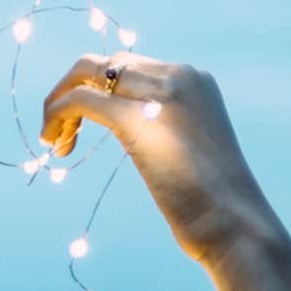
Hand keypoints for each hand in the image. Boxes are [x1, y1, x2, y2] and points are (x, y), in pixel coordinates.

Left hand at [40, 52, 290, 267]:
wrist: (237, 227)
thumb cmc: (217, 208)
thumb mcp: (191, 157)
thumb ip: (168, 137)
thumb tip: (149, 147)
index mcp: (194, 81)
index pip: (129, 67)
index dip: (96, 92)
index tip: (79, 129)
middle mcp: (179, 75)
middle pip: (104, 63)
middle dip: (72, 92)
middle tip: (59, 135)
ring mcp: (160, 94)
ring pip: (87, 72)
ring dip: (59, 103)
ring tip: (54, 141)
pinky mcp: (137, 121)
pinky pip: (81, 101)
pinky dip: (58, 115)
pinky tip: (56, 144)